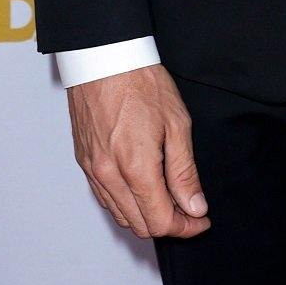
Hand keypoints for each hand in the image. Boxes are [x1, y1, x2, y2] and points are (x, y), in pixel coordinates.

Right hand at [67, 64, 210, 239]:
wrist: (104, 57)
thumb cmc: (141, 82)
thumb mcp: (177, 123)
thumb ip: (184, 172)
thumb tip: (194, 208)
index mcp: (135, 167)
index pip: (161, 221)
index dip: (186, 227)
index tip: (201, 219)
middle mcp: (109, 175)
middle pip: (140, 225)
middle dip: (168, 224)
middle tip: (189, 208)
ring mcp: (93, 170)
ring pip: (120, 216)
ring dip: (146, 216)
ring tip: (168, 197)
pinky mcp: (84, 162)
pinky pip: (105, 198)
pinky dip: (125, 203)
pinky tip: (142, 187)